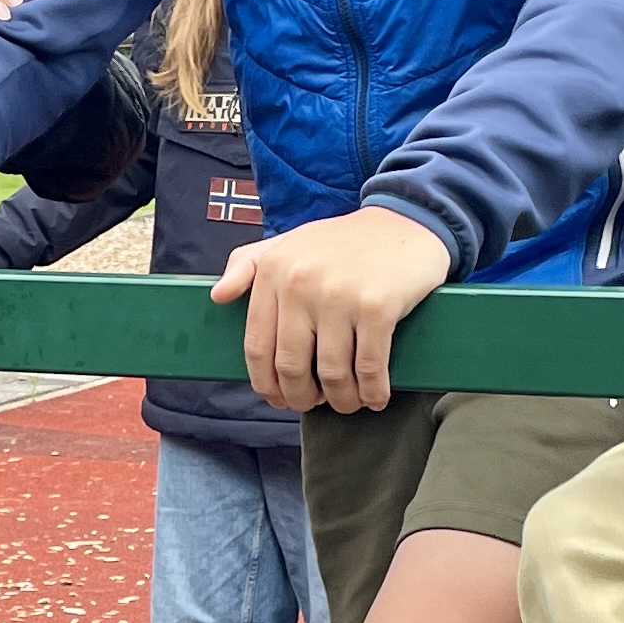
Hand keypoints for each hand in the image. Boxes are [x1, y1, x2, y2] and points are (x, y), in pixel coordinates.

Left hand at [213, 207, 453, 412]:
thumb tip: (217, 296)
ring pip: (332, 374)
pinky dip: (373, 392)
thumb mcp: (288, 242)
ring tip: (348, 401)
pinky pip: (370, 367)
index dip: (266, 383)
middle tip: (314, 403)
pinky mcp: (378, 307)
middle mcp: (301, 284)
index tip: (278, 398)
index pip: (256, 346)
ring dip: (341, 400)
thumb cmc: (344, 240)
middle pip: (291, 367)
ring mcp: (340, 296)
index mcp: (274, 272)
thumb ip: (247, 264)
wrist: (406, 219)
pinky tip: (375, 397)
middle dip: (302, 397)